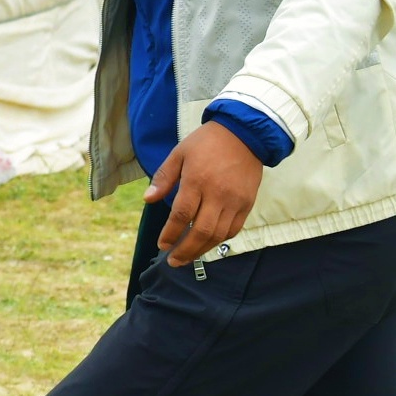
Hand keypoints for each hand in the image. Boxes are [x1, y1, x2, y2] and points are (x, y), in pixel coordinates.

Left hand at [148, 119, 265, 265]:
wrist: (244, 134)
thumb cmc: (206, 143)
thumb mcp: (179, 153)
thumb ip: (163, 178)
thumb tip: (147, 200)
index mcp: (197, 181)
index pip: (181, 215)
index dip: (170, 233)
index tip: (161, 245)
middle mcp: (218, 194)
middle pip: (201, 231)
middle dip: (186, 249)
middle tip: (174, 261)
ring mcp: (235, 200)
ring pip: (219, 234)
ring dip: (202, 249)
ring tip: (188, 257)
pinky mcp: (248, 203)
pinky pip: (234, 228)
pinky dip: (221, 239)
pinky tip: (208, 244)